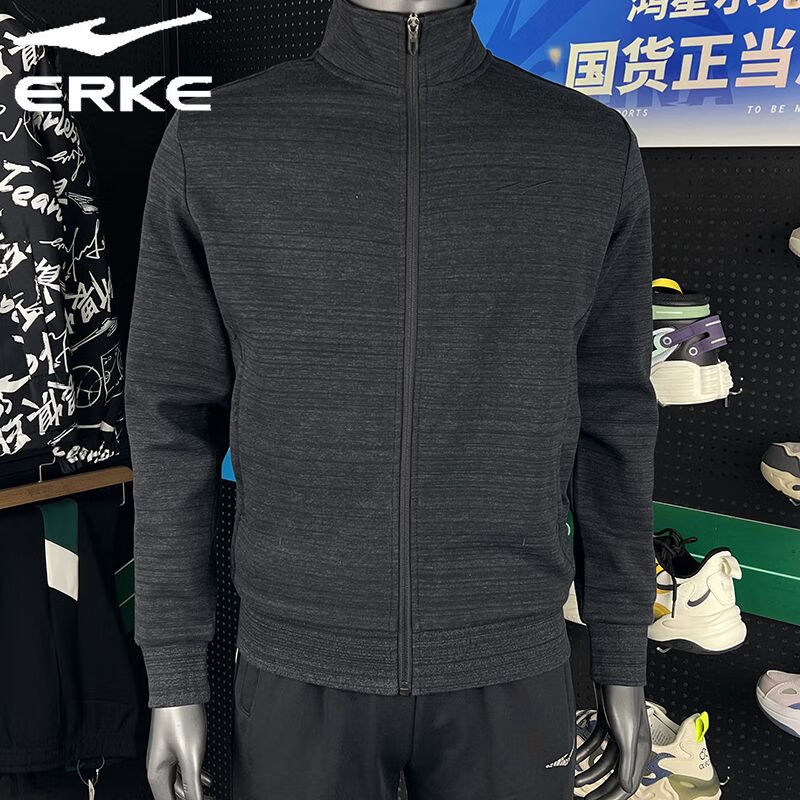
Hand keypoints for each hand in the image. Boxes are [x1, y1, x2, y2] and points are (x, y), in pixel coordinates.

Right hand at [146, 704, 206, 799]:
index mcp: (157, 775)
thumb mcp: (191, 756)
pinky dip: (196, 777)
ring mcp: (167, 756)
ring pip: (180, 783)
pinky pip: (184, 769)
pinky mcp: (176, 746)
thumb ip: (193, 784)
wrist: (179, 687)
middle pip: (173, 796)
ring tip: (211, 795)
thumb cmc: (181, 717)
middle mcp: (159, 768)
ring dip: (195, 791)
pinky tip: (208, 780)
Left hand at [574, 684, 650, 799]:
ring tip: (574, 781)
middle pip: (614, 776)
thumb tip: (627, 788)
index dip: (611, 798)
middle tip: (584, 799)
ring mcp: (617, 733)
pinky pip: (595, 744)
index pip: (626, 784)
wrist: (614, 668)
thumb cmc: (623, 696)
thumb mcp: (626, 732)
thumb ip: (627, 762)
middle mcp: (630, 744)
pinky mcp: (605, 722)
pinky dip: (585, 753)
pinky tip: (575, 758)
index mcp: (639, 750)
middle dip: (600, 790)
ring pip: (603, 761)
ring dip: (589, 772)